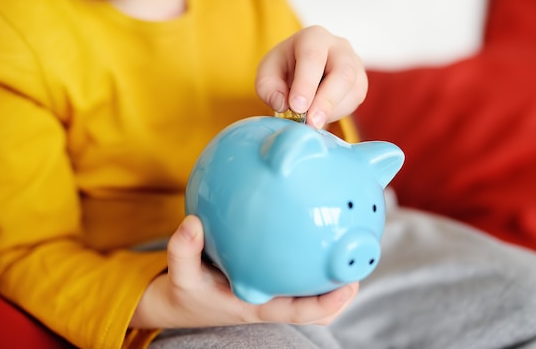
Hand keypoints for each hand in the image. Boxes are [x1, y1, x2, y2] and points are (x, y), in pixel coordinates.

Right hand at [130, 215, 358, 328]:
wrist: (178, 303)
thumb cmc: (185, 292)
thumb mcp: (178, 275)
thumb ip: (182, 250)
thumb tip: (192, 222)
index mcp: (258, 306)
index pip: (301, 312)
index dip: (329, 303)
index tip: (349, 285)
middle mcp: (270, 301)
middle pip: (318, 309)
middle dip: (341, 292)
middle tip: (357, 264)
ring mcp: (270, 293)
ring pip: (310, 295)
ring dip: (329, 279)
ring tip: (343, 249)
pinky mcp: (266, 281)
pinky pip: (293, 277)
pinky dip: (305, 262)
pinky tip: (308, 233)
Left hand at [256, 26, 367, 128]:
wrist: (303, 71)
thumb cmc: (285, 70)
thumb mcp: (267, 74)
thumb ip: (267, 88)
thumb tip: (282, 103)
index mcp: (313, 38)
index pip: (313, 57)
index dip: (306, 84)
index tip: (296, 107)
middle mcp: (339, 46)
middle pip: (343, 72)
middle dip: (326, 101)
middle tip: (311, 122)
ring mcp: (354, 64)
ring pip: (353, 89)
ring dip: (331, 110)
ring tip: (310, 121)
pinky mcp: (360, 82)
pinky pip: (355, 100)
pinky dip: (337, 113)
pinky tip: (321, 115)